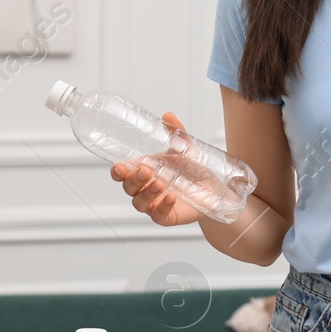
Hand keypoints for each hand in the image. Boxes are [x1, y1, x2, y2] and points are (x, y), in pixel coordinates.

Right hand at [111, 111, 203, 226]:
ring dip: (147, 193)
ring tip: (160, 183)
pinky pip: (158, 215)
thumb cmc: (192, 169)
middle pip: (128, 188)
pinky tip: (171, 197)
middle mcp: (145, 189)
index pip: (122, 173)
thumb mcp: (185, 148)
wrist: (214, 188)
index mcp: (143, 171)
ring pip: (139, 203)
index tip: (119, 167)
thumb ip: (176, 133)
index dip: (117, 171)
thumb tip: (168, 115)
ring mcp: (154, 204)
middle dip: (134, 180)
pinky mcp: (166, 217)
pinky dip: (162, 206)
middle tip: (146, 171)